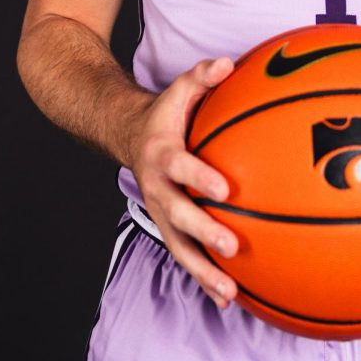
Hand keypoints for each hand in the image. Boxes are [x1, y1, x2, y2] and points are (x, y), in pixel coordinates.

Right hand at [128, 56, 239, 309]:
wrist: (129, 136)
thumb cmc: (166, 113)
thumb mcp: (179, 91)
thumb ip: (201, 76)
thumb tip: (226, 63)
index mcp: (162, 154)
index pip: (180, 166)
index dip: (199, 176)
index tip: (224, 190)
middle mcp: (157, 188)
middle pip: (177, 215)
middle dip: (203, 232)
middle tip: (231, 246)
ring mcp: (161, 212)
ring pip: (179, 246)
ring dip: (203, 270)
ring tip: (229, 292)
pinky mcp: (168, 227)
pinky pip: (186, 255)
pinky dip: (204, 277)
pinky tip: (229, 297)